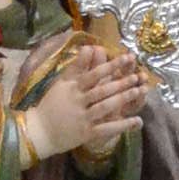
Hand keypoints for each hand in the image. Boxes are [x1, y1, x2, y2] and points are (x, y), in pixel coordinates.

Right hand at [27, 41, 151, 161]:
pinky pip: (107, 129)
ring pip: (106, 106)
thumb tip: (89, 46)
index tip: (127, 58)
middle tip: (138, 75)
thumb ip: (77, 66)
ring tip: (140, 91)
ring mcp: (83, 118)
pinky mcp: (87, 133)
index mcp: (72, 87)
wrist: (39, 131)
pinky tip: (138, 121)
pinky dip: (123, 125)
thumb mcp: (61, 82)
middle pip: (103, 90)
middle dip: (122, 82)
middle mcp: (78, 101)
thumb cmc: (51, 104)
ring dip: (124, 99)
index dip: (112, 66)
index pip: (94, 74)